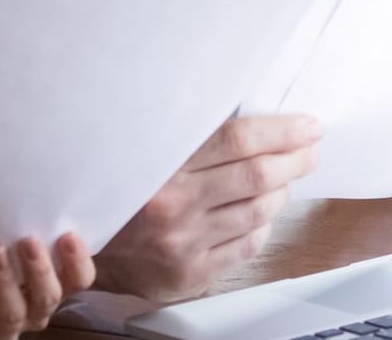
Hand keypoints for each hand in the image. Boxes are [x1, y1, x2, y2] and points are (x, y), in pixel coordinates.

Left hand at [0, 234, 95, 339]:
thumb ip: (11, 224)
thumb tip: (24, 193)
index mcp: (44, 282)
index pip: (77, 280)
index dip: (78, 262)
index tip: (68, 234)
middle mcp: (30, 309)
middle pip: (49, 299)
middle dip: (41, 270)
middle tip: (27, 240)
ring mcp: (3, 328)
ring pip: (16, 314)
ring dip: (7, 281)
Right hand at [94, 115, 321, 300]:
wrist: (81, 250)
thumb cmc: (119, 193)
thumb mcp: (140, 153)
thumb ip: (186, 137)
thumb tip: (246, 119)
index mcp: (161, 167)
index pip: (235, 141)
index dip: (280, 131)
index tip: (306, 126)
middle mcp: (174, 205)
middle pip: (256, 175)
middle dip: (295, 159)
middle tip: (310, 148)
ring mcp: (185, 242)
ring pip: (259, 211)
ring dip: (283, 190)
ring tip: (286, 177)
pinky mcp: (192, 272)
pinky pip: (247, 244)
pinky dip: (264, 224)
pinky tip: (262, 212)